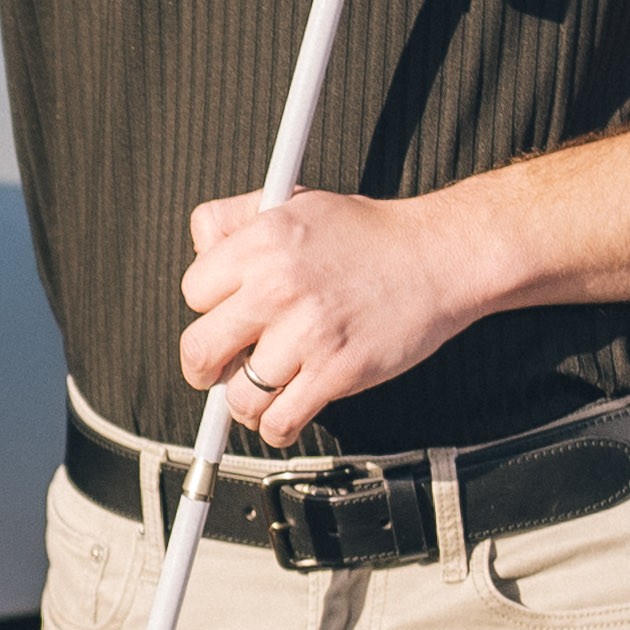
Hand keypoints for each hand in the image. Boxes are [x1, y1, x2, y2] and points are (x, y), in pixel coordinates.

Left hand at [179, 187, 493, 438]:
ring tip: (265, 390)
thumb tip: (200, 251)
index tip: (226, 318)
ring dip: (245, 404)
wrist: (436, 257)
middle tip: (223, 368)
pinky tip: (286, 412)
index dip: (208, 310)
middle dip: (206, 368)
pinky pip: (279, 422)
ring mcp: (307, 333)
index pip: (193, 293)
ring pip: (237, 397)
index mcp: (261, 242)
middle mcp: (277, 286)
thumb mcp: (294, 202)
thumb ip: (237, 220)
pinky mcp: (337, 372)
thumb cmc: (368, 235)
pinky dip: (277, 427)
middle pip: (198, 351)